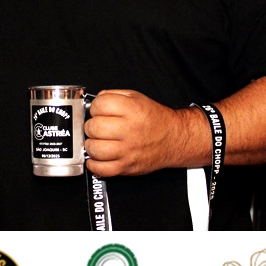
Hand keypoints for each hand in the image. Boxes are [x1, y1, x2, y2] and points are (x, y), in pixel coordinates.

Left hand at [84, 90, 199, 176]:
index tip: (98, 111)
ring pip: (94, 149)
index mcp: (132, 110)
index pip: (99, 105)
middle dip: (91, 126)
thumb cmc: (154, 119)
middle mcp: (130, 130)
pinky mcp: (127, 167)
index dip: (95, 107)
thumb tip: (95, 101)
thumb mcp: (137, 97)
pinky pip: (102, 170)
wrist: (173, 139)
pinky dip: (94, 165)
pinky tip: (97, 157)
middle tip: (97, 127)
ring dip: (91, 145)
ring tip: (98, 141)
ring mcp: (128, 151)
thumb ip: (113, 95)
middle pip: (94, 127)